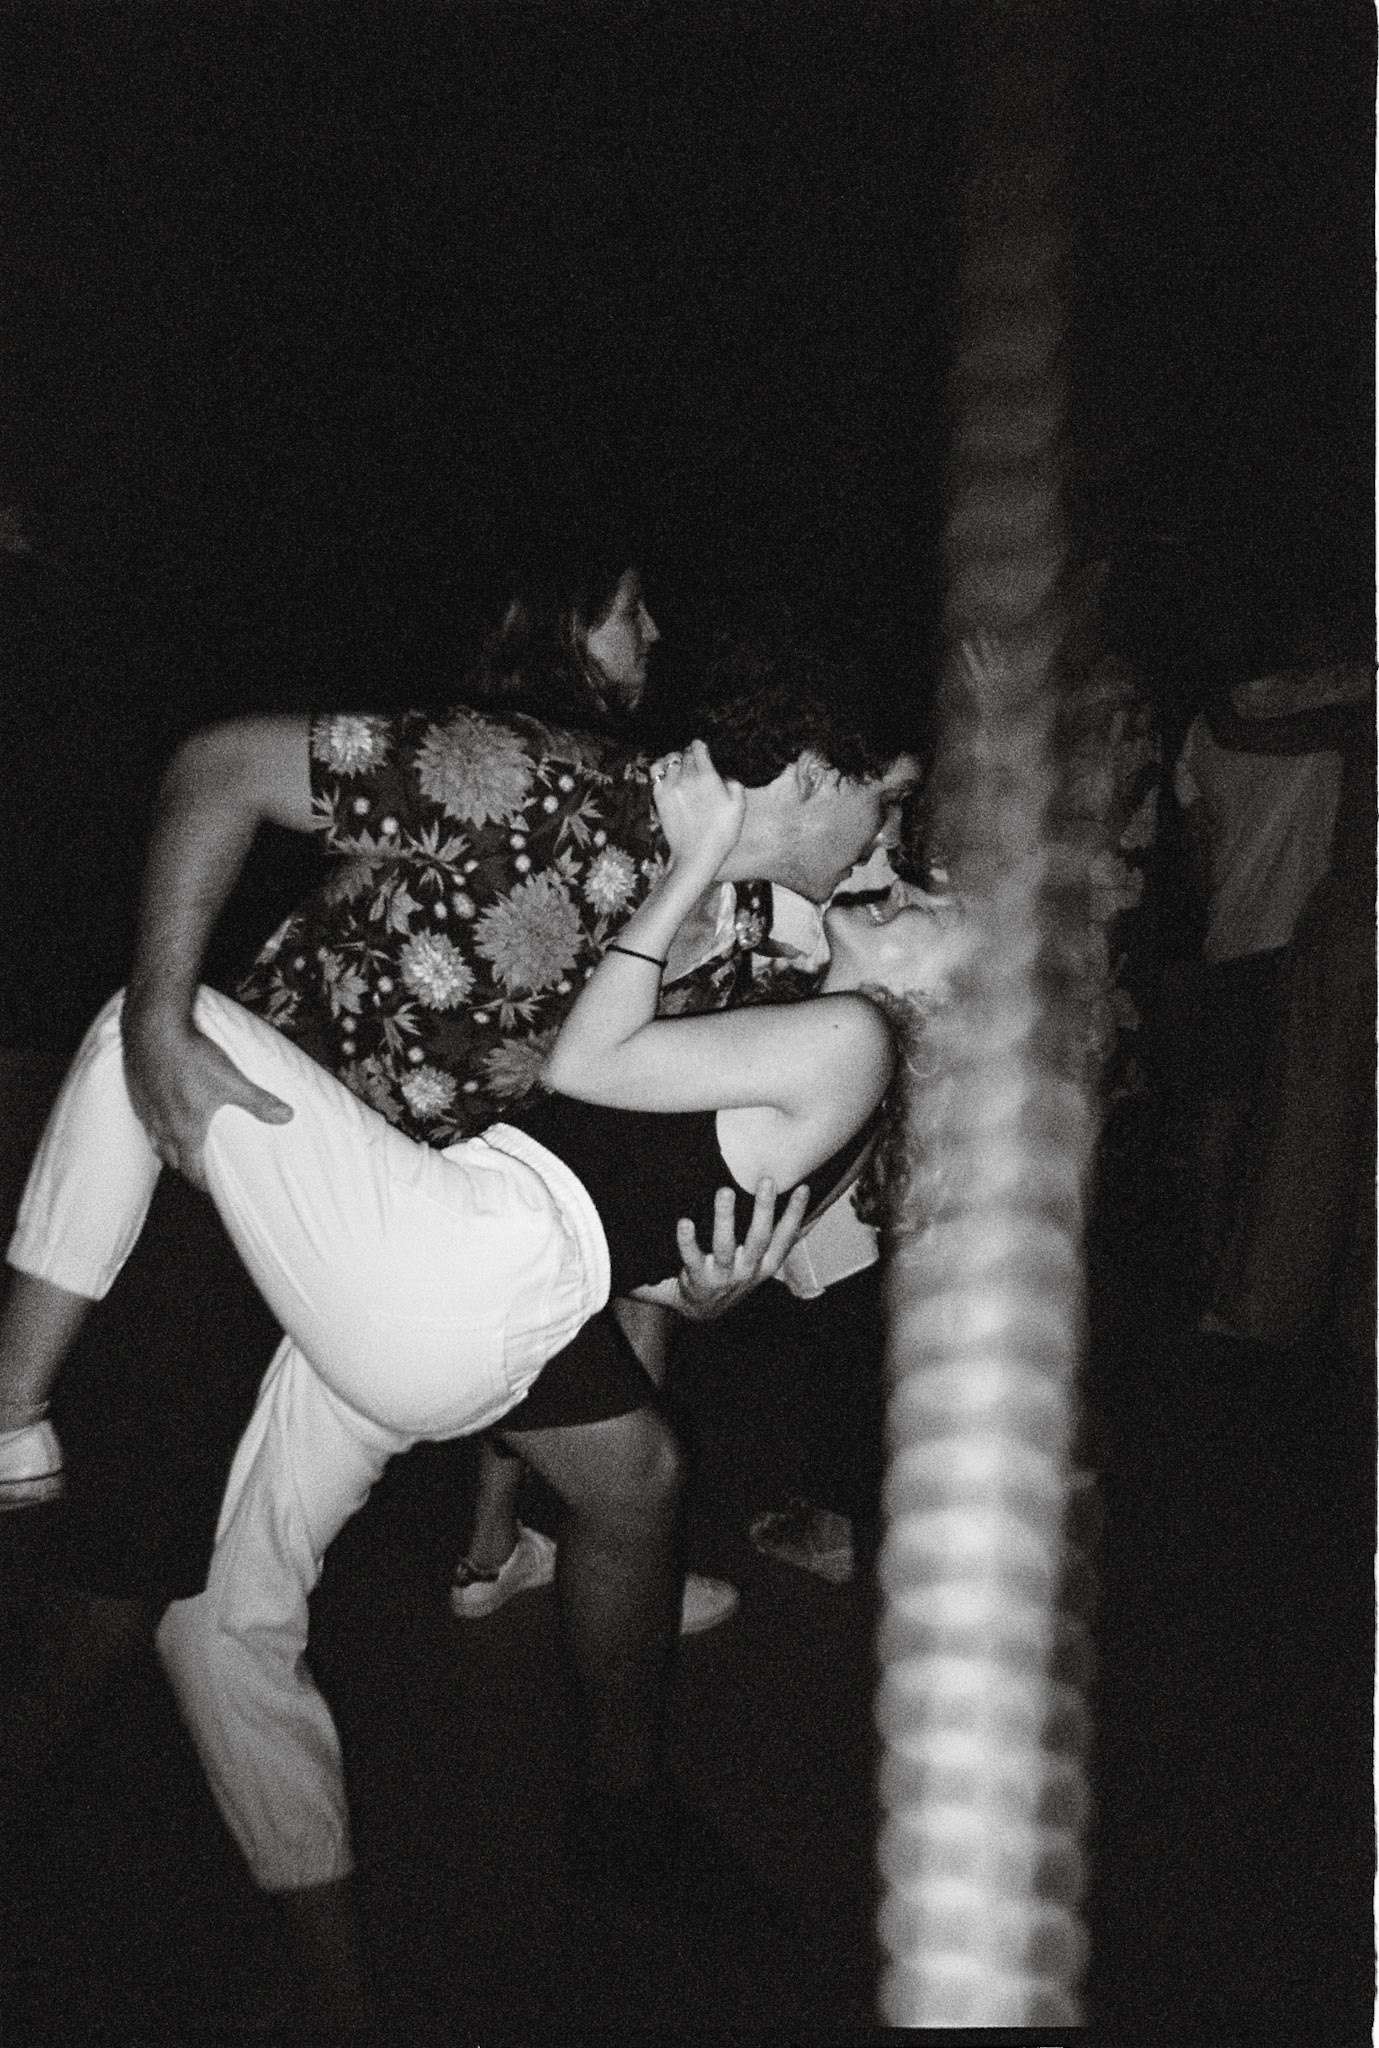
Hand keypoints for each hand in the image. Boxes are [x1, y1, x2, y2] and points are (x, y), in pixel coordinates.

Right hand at [122, 1008, 292, 1190]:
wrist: (153, 1029)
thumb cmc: (192, 1058)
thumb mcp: (232, 1081)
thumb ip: (259, 1102)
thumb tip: (287, 1116)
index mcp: (185, 1131)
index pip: (191, 1170)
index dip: (203, 1182)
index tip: (211, 1187)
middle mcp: (161, 1126)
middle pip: (171, 1158)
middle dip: (185, 1165)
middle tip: (198, 1166)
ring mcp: (146, 1109)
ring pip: (154, 1139)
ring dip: (167, 1146)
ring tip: (179, 1144)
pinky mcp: (136, 1091)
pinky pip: (144, 1117)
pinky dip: (154, 1123)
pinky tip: (162, 1111)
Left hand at [651, 739, 745, 878]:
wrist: (697, 855)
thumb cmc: (722, 833)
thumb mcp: (739, 806)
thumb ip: (734, 781)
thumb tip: (725, 770)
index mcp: (707, 775)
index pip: (698, 746)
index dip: (702, 747)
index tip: (705, 752)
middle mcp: (687, 776)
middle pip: (685, 753)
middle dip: (691, 756)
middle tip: (697, 766)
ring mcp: (670, 785)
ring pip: (669, 760)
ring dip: (676, 762)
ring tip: (682, 770)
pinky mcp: (659, 796)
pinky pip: (655, 771)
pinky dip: (661, 769)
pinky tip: (669, 776)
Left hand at [665, 1177, 810, 1321]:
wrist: (703, 1310)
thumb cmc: (735, 1276)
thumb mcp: (761, 1264)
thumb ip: (779, 1240)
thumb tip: (807, 1209)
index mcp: (766, 1265)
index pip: (785, 1238)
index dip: (795, 1214)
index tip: (802, 1188)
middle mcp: (748, 1270)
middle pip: (759, 1238)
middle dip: (764, 1209)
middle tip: (766, 1181)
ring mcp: (723, 1276)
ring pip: (725, 1246)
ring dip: (725, 1218)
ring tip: (725, 1192)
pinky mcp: (698, 1278)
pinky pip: (692, 1257)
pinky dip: (687, 1241)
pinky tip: (685, 1222)